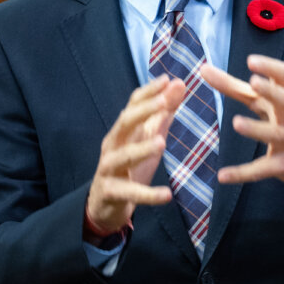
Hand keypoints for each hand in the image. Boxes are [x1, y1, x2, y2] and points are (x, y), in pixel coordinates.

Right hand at [85, 75, 185, 232]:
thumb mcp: (147, 138)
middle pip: (124, 123)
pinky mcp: (111, 192)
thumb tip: (179, 84)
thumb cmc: (129, 166)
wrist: (104, 204)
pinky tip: (166, 195)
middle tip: (164, 103)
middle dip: (143, 112)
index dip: (148, 92)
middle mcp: (113, 144)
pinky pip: (130, 193)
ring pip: (123, 156)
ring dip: (142, 149)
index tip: (167, 79)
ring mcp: (109, 168)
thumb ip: (163, 114)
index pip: (132, 105)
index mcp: (123, 130)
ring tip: (162, 143)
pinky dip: (148, 194)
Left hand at [200, 55, 283, 196]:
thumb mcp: (265, 104)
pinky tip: (224, 176)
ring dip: (256, 128)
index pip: (281, 76)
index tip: (251, 60)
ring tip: (237, 123)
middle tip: (254, 82)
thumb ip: (235, 87)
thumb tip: (204, 69)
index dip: (269, 68)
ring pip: (273, 134)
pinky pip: (262, 169)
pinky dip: (243, 173)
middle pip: (282, 99)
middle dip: (269, 91)